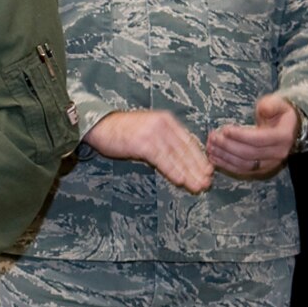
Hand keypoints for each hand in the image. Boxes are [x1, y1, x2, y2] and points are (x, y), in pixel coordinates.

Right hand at [84, 109, 211, 192]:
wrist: (98, 126)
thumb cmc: (122, 130)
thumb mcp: (148, 128)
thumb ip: (164, 138)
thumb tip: (181, 157)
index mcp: (167, 120)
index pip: (189, 141)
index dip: (200, 157)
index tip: (209, 171)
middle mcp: (163, 124)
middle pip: (185, 149)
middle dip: (198, 168)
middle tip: (207, 183)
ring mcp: (153, 133)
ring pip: (176, 156)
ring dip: (188, 173)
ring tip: (197, 186)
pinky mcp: (142, 142)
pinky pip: (162, 159)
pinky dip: (172, 170)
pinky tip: (180, 180)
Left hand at [205, 93, 299, 179]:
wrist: (286, 128)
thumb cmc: (278, 114)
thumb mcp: (278, 104)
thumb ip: (271, 105)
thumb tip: (264, 108)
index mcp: (283, 137)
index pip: (259, 139)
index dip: (240, 135)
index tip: (224, 129)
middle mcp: (278, 153)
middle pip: (249, 153)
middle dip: (227, 146)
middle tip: (212, 137)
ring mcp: (270, 164)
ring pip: (244, 164)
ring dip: (224, 156)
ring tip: (210, 146)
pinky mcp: (260, 169)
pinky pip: (241, 170)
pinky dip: (226, 165)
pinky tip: (214, 157)